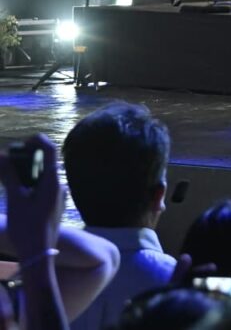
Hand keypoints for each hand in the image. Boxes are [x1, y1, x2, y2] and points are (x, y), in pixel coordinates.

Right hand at [0, 134, 62, 259]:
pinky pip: (43, 188)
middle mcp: (59, 186)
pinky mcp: (54, 205)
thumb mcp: (14, 199)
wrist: (39, 254)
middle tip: (8, 160)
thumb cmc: (27, 227)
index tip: (22, 142)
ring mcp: (58, 196)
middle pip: (46, 162)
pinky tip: (16, 191)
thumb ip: (9, 176)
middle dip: (27, 157)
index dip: (38, 141)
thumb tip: (1, 155)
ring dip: (27, 172)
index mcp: (53, 182)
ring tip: (9, 175)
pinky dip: (30, 183)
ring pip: (43, 176)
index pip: (50, 150)